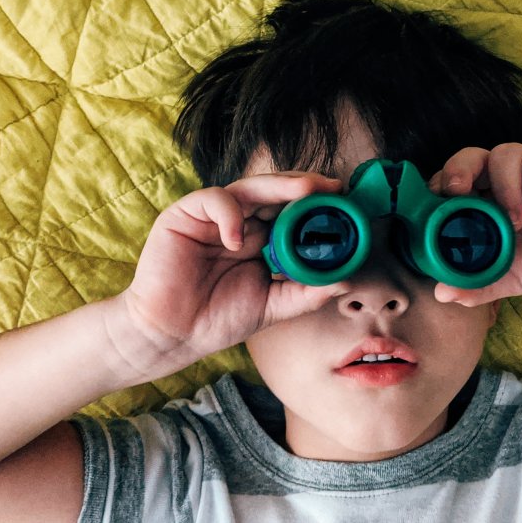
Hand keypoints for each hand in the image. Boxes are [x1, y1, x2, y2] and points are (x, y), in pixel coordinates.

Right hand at [118, 172, 352, 360]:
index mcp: (261, 239)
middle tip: (334, 188)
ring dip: (280, 187)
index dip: (319, 207)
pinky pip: (213, 200)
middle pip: (276, 193)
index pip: (293, 213)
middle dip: (306, 187)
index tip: (348, 206)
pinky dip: (230, 215)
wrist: (172, 335)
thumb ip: (305, 293)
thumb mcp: (272, 306)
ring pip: (251, 187)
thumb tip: (346, 279)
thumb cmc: (217, 319)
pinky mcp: (185, 215)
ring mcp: (213, 217)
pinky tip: (240, 241)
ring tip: (307, 191)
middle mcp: (240, 222)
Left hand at [426, 144, 521, 304]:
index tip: (433, 207)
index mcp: (481, 202)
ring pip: (504, 154)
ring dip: (505, 187)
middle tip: (459, 193)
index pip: (449, 183)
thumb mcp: (508, 279)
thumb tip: (442, 293)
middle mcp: (501, 180)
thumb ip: (477, 284)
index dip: (437, 189)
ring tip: (517, 223)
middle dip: (458, 170)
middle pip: (470, 157)